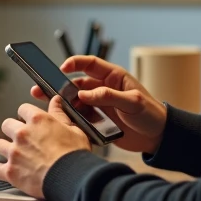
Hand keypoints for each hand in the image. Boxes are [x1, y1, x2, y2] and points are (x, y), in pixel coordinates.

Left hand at [0, 97, 90, 198]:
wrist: (72, 178)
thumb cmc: (75, 155)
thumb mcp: (74, 129)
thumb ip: (60, 114)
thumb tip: (56, 101)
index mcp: (37, 120)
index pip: (23, 109)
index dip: (27, 115)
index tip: (30, 121)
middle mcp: (22, 133)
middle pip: (6, 125)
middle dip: (13, 130)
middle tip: (22, 139)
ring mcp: (14, 152)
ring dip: (5, 149)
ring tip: (15, 155)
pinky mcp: (10, 171)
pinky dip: (0, 170)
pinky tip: (6, 170)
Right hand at [31, 55, 166, 154]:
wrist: (158, 137)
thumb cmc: (151, 114)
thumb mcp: (132, 102)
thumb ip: (108, 96)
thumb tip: (84, 94)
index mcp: (114, 77)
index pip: (91, 64)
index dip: (75, 63)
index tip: (62, 68)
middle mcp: (104, 89)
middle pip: (77, 84)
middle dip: (59, 86)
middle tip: (41, 89)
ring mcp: (100, 105)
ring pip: (76, 102)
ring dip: (62, 104)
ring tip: (48, 108)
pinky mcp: (99, 121)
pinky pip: (81, 118)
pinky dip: (72, 120)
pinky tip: (63, 122)